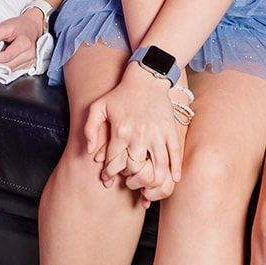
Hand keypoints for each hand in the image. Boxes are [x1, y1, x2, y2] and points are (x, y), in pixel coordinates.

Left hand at [0, 9, 47, 71]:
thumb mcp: (4, 27)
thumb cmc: (18, 26)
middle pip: (8, 66)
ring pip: (10, 70)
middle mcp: (29, 55)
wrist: (32, 27)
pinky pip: (13, 70)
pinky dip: (4, 67)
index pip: (6, 56)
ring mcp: (30, 61)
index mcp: (25, 43)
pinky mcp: (28, 65)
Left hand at [84, 63, 184, 204]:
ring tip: (147, 185)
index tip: (107, 178)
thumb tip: (90, 152)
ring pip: (159, 168)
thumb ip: (89, 129)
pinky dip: (175, 170)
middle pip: (136, 169)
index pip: (114, 163)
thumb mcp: (98, 107)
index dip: (109, 174)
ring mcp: (157, 134)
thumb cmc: (120, 95)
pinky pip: (175, 155)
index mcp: (121, 131)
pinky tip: (173, 179)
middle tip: (127, 181)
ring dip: (153, 182)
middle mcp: (140, 135)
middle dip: (130, 180)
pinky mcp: (171, 132)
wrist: (146, 79)